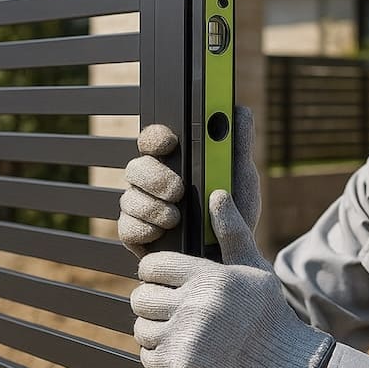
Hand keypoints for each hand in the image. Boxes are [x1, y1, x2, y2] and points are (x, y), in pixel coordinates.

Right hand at [118, 106, 260, 255]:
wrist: (230, 257)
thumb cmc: (233, 213)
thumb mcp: (242, 177)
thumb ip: (239, 144)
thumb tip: (240, 110)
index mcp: (175, 162)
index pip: (154, 140)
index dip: (156, 137)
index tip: (170, 142)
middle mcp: (152, 181)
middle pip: (136, 167)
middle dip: (155, 177)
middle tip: (178, 190)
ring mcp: (141, 207)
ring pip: (129, 197)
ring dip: (153, 207)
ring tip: (177, 218)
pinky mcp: (135, 234)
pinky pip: (126, 227)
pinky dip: (145, 229)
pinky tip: (163, 233)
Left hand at [130, 190, 332, 367]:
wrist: (284, 366)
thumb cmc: (268, 313)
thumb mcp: (254, 269)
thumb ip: (232, 232)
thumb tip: (217, 194)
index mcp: (209, 276)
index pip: (153, 266)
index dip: (155, 274)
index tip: (165, 283)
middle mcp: (194, 304)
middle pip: (141, 298)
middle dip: (153, 304)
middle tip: (172, 310)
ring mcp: (185, 337)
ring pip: (142, 328)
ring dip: (156, 332)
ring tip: (179, 332)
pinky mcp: (180, 366)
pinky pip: (148, 357)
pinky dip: (160, 357)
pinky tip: (182, 352)